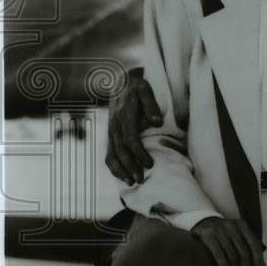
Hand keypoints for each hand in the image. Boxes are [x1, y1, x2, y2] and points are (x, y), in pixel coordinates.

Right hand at [105, 70, 161, 184]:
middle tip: (141, 180)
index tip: (150, 164)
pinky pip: (108, 154)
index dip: (139, 154)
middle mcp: (114, 126)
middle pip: (120, 151)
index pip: (130, 140)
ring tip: (131, 183)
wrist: (119, 82)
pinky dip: (113, 167)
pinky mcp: (109, 135)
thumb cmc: (136, 87)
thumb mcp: (145, 90)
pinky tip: (122, 176)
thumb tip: (157, 122)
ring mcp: (110, 132)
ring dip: (120, 170)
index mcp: (124, 116)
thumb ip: (151, 105)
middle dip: (130, 167)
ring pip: (111, 155)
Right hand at [191, 217, 265, 265]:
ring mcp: (220, 229)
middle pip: (244, 252)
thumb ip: (250, 247)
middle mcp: (233, 226)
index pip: (255, 245)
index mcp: (243, 226)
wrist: (203, 222)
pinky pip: (219, 253)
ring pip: (232, 254)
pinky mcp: (208, 235)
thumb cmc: (226, 233)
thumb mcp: (239, 234)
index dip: (258, 261)